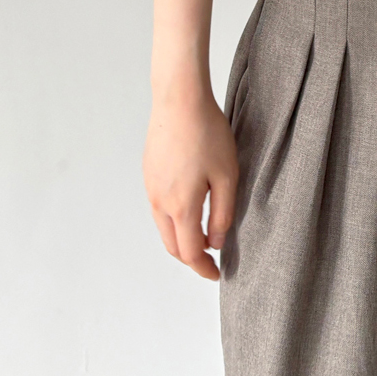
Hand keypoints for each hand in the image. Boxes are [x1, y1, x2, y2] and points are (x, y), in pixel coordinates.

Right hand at [142, 82, 238, 280]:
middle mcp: (159, 202)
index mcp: (180, 207)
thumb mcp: (227, 176)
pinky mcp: (148, 174)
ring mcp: (150, 188)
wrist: (179, 100)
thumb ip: (223, 214)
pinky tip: (190, 210)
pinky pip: (158, 208)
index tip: (217, 275)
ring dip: (181, 239)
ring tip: (204, 236)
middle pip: (172, 245)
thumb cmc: (207, 134)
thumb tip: (216, 243)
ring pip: (163, 227)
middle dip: (191, 258)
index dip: (204, 269)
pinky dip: (173, 220)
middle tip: (212, 261)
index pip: (190, 253)